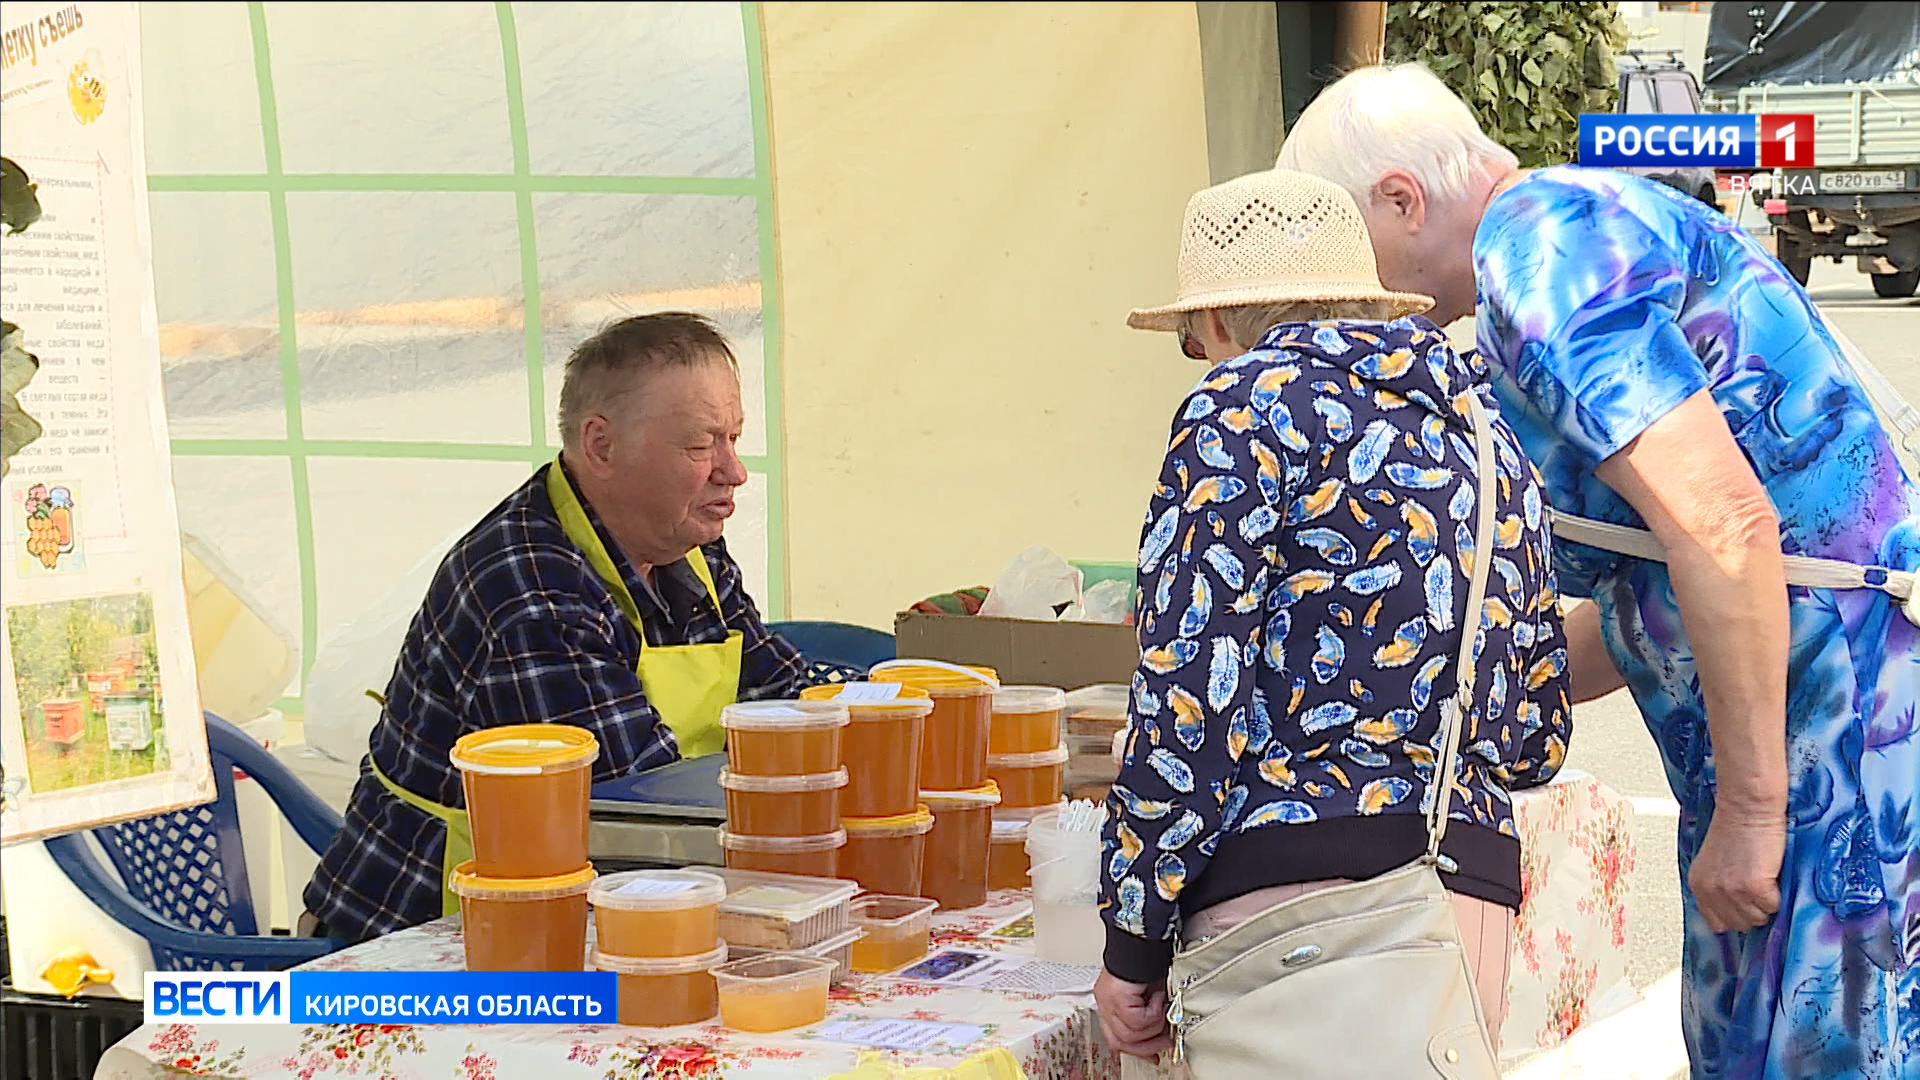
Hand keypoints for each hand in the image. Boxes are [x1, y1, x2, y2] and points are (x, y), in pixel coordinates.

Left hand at [1093, 970, 1171, 1059]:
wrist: (1146, 938)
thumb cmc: (1150, 961)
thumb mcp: (1151, 996)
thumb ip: (1150, 1017)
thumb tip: (1162, 1038)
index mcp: (1110, 1004)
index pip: (1116, 1038)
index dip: (1137, 1050)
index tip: (1154, 1054)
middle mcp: (1104, 1003)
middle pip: (1120, 1042)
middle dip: (1148, 1045)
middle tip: (1167, 1040)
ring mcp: (1107, 1000)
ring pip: (1129, 1035)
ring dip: (1154, 1026)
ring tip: (1163, 1007)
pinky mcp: (1115, 996)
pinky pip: (1136, 1020)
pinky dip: (1153, 1012)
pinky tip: (1157, 996)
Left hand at [1688, 812, 1784, 932]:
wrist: (1747, 807)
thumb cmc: (1735, 828)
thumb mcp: (1714, 863)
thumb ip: (1717, 887)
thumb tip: (1732, 912)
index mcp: (1698, 885)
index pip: (1717, 923)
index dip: (1735, 915)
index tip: (1744, 904)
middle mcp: (1711, 891)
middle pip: (1739, 924)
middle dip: (1753, 909)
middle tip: (1758, 886)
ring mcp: (1732, 891)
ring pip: (1758, 918)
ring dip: (1766, 903)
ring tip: (1764, 877)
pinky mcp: (1755, 888)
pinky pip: (1773, 907)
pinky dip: (1778, 894)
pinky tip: (1771, 873)